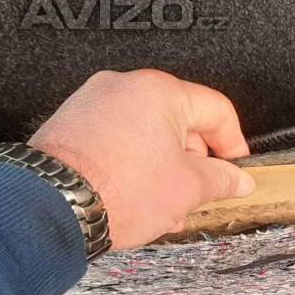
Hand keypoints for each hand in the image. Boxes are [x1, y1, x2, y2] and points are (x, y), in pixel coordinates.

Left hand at [28, 69, 254, 248]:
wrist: (56, 206)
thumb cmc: (118, 189)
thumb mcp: (189, 188)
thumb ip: (222, 180)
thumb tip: (238, 179)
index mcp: (160, 91)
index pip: (217, 110)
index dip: (235, 146)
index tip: (236, 171)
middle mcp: (125, 87)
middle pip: (182, 122)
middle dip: (196, 164)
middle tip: (201, 193)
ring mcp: (95, 103)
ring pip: (151, 135)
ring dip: (167, 170)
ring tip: (166, 204)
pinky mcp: (75, 125)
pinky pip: (121, 140)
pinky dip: (137, 166)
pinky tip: (139, 197)